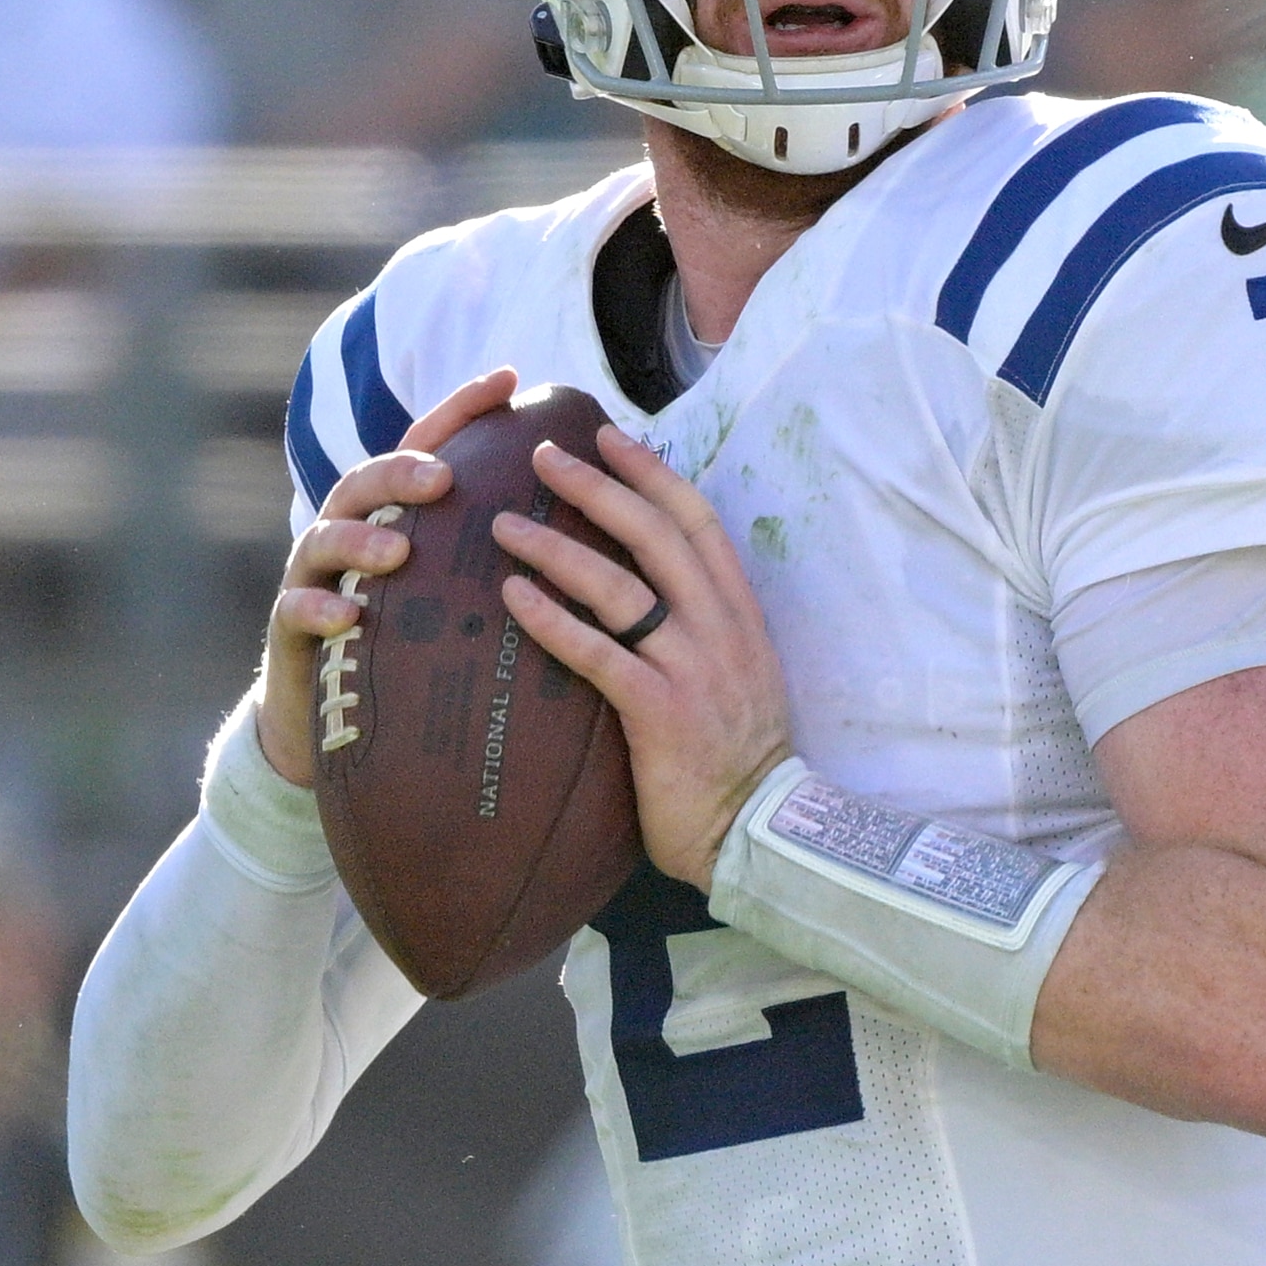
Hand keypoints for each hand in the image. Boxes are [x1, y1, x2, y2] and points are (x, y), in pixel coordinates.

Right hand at [257, 367, 519, 787]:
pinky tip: (348, 616)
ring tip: (397, 554)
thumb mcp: (455, 591)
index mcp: (394, 515)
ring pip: (324, 539)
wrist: (335, 720)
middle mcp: (348, 532)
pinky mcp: (291, 633)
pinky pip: (295, 612)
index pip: (425, 447)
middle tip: (442, 479)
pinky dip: (318, 609)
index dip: (461, 409)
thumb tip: (592, 519)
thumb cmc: (413, 648)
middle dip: (401, 472)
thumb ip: (497, 550)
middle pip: (367, 482)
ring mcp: (313, 578)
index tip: (509, 378)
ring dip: (358, 541)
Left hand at [491, 426, 793, 886]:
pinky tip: (512, 595)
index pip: (697, 522)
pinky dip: (551, 619)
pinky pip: (597, 653)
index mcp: (740, 614)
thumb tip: (655, 592)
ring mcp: (692, 668)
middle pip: (654, 535)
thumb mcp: (740, 674)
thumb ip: (704, 629)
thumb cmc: (739, 758)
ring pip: (618, 586)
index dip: (652, 473)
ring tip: (505, 524)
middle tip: (545, 454)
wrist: (760, 829)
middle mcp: (720, 629)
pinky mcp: (659, 711)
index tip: (610, 436)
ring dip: (556, 547)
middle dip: (597, 486)